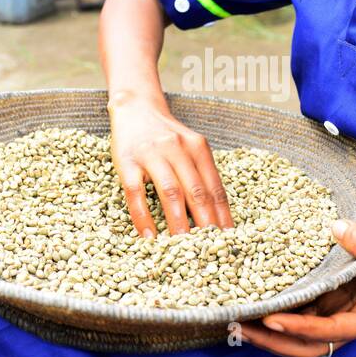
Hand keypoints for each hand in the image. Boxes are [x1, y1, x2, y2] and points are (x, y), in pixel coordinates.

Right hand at [108, 95, 234, 236]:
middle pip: (196, 191)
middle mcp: (177, 148)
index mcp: (197, 147)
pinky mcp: (127, 161)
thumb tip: (215, 214)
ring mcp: (152, 154)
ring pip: (170, 193)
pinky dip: (144, 217)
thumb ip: (200, 173)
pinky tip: (149, 236)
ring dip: (178, 222)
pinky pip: (136, 193)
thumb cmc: (166, 134)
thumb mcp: (189, 147)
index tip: (228, 238)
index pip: (214, 187)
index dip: (222, 214)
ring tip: (183, 247)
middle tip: (210, 249)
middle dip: (206, 223)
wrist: (135, 107)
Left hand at [238, 217, 355, 356]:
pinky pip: (302, 311)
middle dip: (275, 340)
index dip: (300, 327)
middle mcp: (352, 320)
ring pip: (301, 334)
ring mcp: (340, 311)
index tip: (272, 319)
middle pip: (309, 345)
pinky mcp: (332, 297)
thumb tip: (335, 230)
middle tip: (239, 327)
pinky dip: (279, 309)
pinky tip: (253, 299)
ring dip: (270, 331)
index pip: (330, 331)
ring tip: (236, 319)